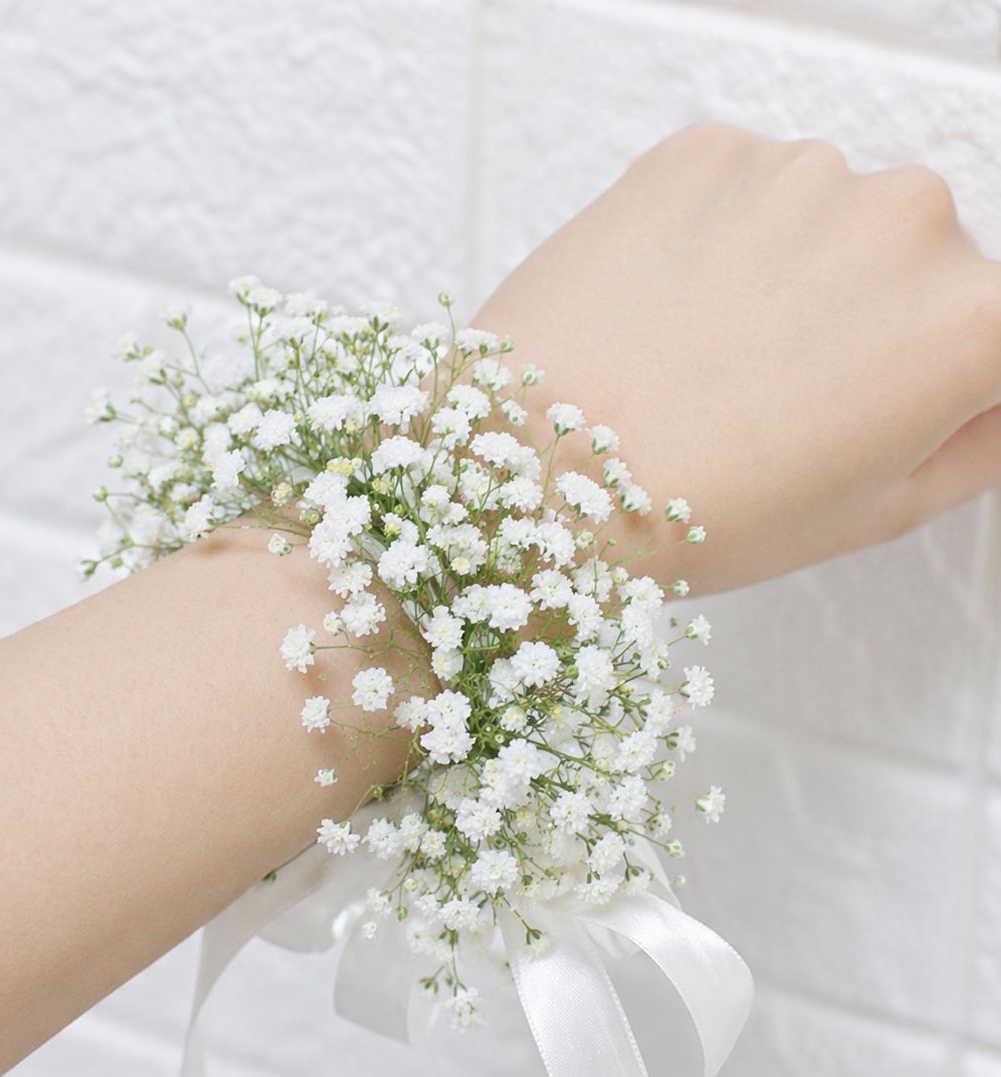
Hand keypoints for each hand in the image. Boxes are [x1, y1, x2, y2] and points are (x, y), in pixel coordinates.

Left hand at [472, 120, 1000, 594]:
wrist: (532, 470)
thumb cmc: (689, 513)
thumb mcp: (871, 514)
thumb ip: (974, 443)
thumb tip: (992, 400)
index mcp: (974, 322)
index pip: (996, 335)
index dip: (934, 381)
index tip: (872, 408)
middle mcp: (909, 218)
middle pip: (914, 266)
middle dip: (864, 321)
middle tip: (769, 398)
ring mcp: (800, 171)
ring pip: (822, 222)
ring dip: (785, 275)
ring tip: (699, 359)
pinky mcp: (704, 151)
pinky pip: (738, 194)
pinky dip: (713, 242)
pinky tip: (660, 314)